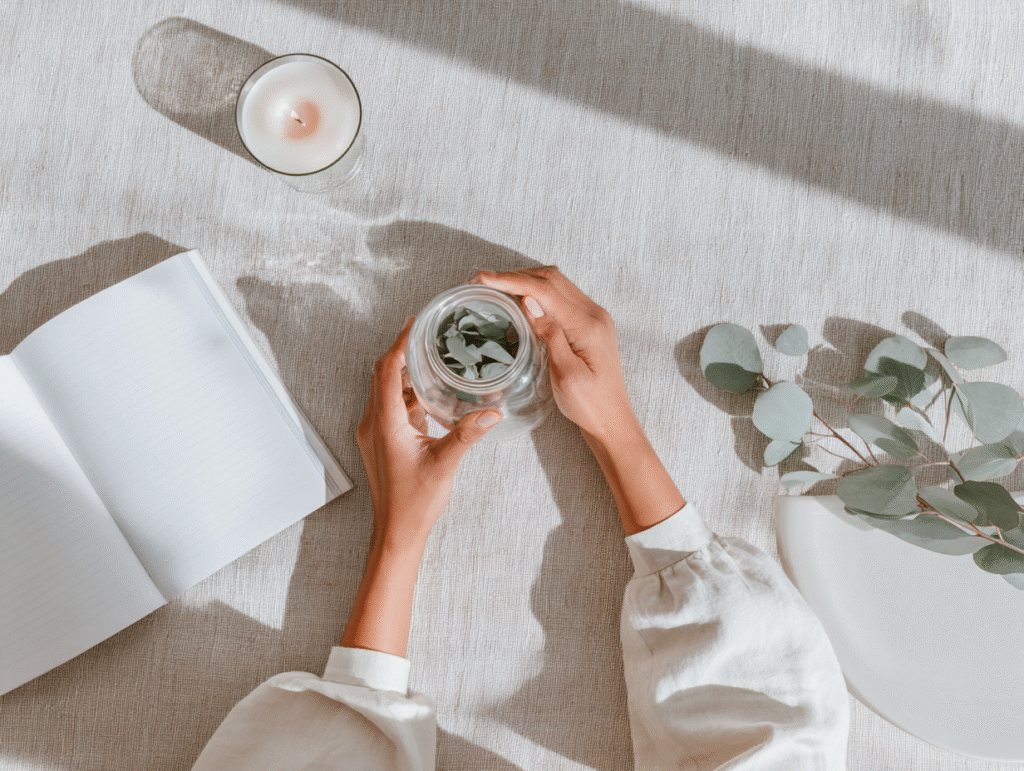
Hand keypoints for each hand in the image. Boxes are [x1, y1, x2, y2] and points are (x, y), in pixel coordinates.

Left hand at [356, 317, 501, 547]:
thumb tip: (492, 412)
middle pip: (382, 375)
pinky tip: (432, 394)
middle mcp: (374, 424)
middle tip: (428, 334)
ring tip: (433, 358)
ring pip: (387, 391)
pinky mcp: (382, 441)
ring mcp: (376, 433)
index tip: (415, 324)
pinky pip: (392, 408)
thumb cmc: (414, 503)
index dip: (399, 344)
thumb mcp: (445, 465)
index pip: (386, 371)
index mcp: (385, 424)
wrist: (396, 532)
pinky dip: (409, 395)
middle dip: (403, 353)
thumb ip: (467, 434)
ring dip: (406, 374)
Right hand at [468, 266, 639, 444]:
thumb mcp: (566, 375)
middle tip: (483, 281)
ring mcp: (594, 317)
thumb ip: (550, 335)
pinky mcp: (589, 325)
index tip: (482, 278)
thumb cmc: (590, 405)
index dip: (511, 279)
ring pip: (556, 284)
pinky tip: (520, 305)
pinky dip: (537, 293)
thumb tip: (529, 301)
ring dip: (526, 281)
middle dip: (515, 275)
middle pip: (551, 278)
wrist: (612, 421)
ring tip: (497, 288)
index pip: (545, 290)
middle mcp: (594, 314)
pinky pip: (561, 297)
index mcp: (588, 325)